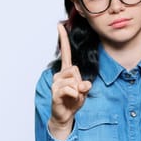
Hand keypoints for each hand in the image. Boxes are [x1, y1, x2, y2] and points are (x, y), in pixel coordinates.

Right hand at [49, 24, 91, 139]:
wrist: (65, 115)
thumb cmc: (73, 101)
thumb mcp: (84, 91)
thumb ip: (85, 85)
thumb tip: (83, 84)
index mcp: (66, 71)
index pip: (65, 53)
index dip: (63, 39)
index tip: (59, 25)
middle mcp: (59, 74)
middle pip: (75, 69)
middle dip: (80, 81)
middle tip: (77, 91)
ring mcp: (56, 83)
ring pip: (74, 80)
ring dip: (78, 91)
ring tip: (73, 97)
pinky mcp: (55, 92)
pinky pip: (70, 90)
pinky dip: (75, 96)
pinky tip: (71, 100)